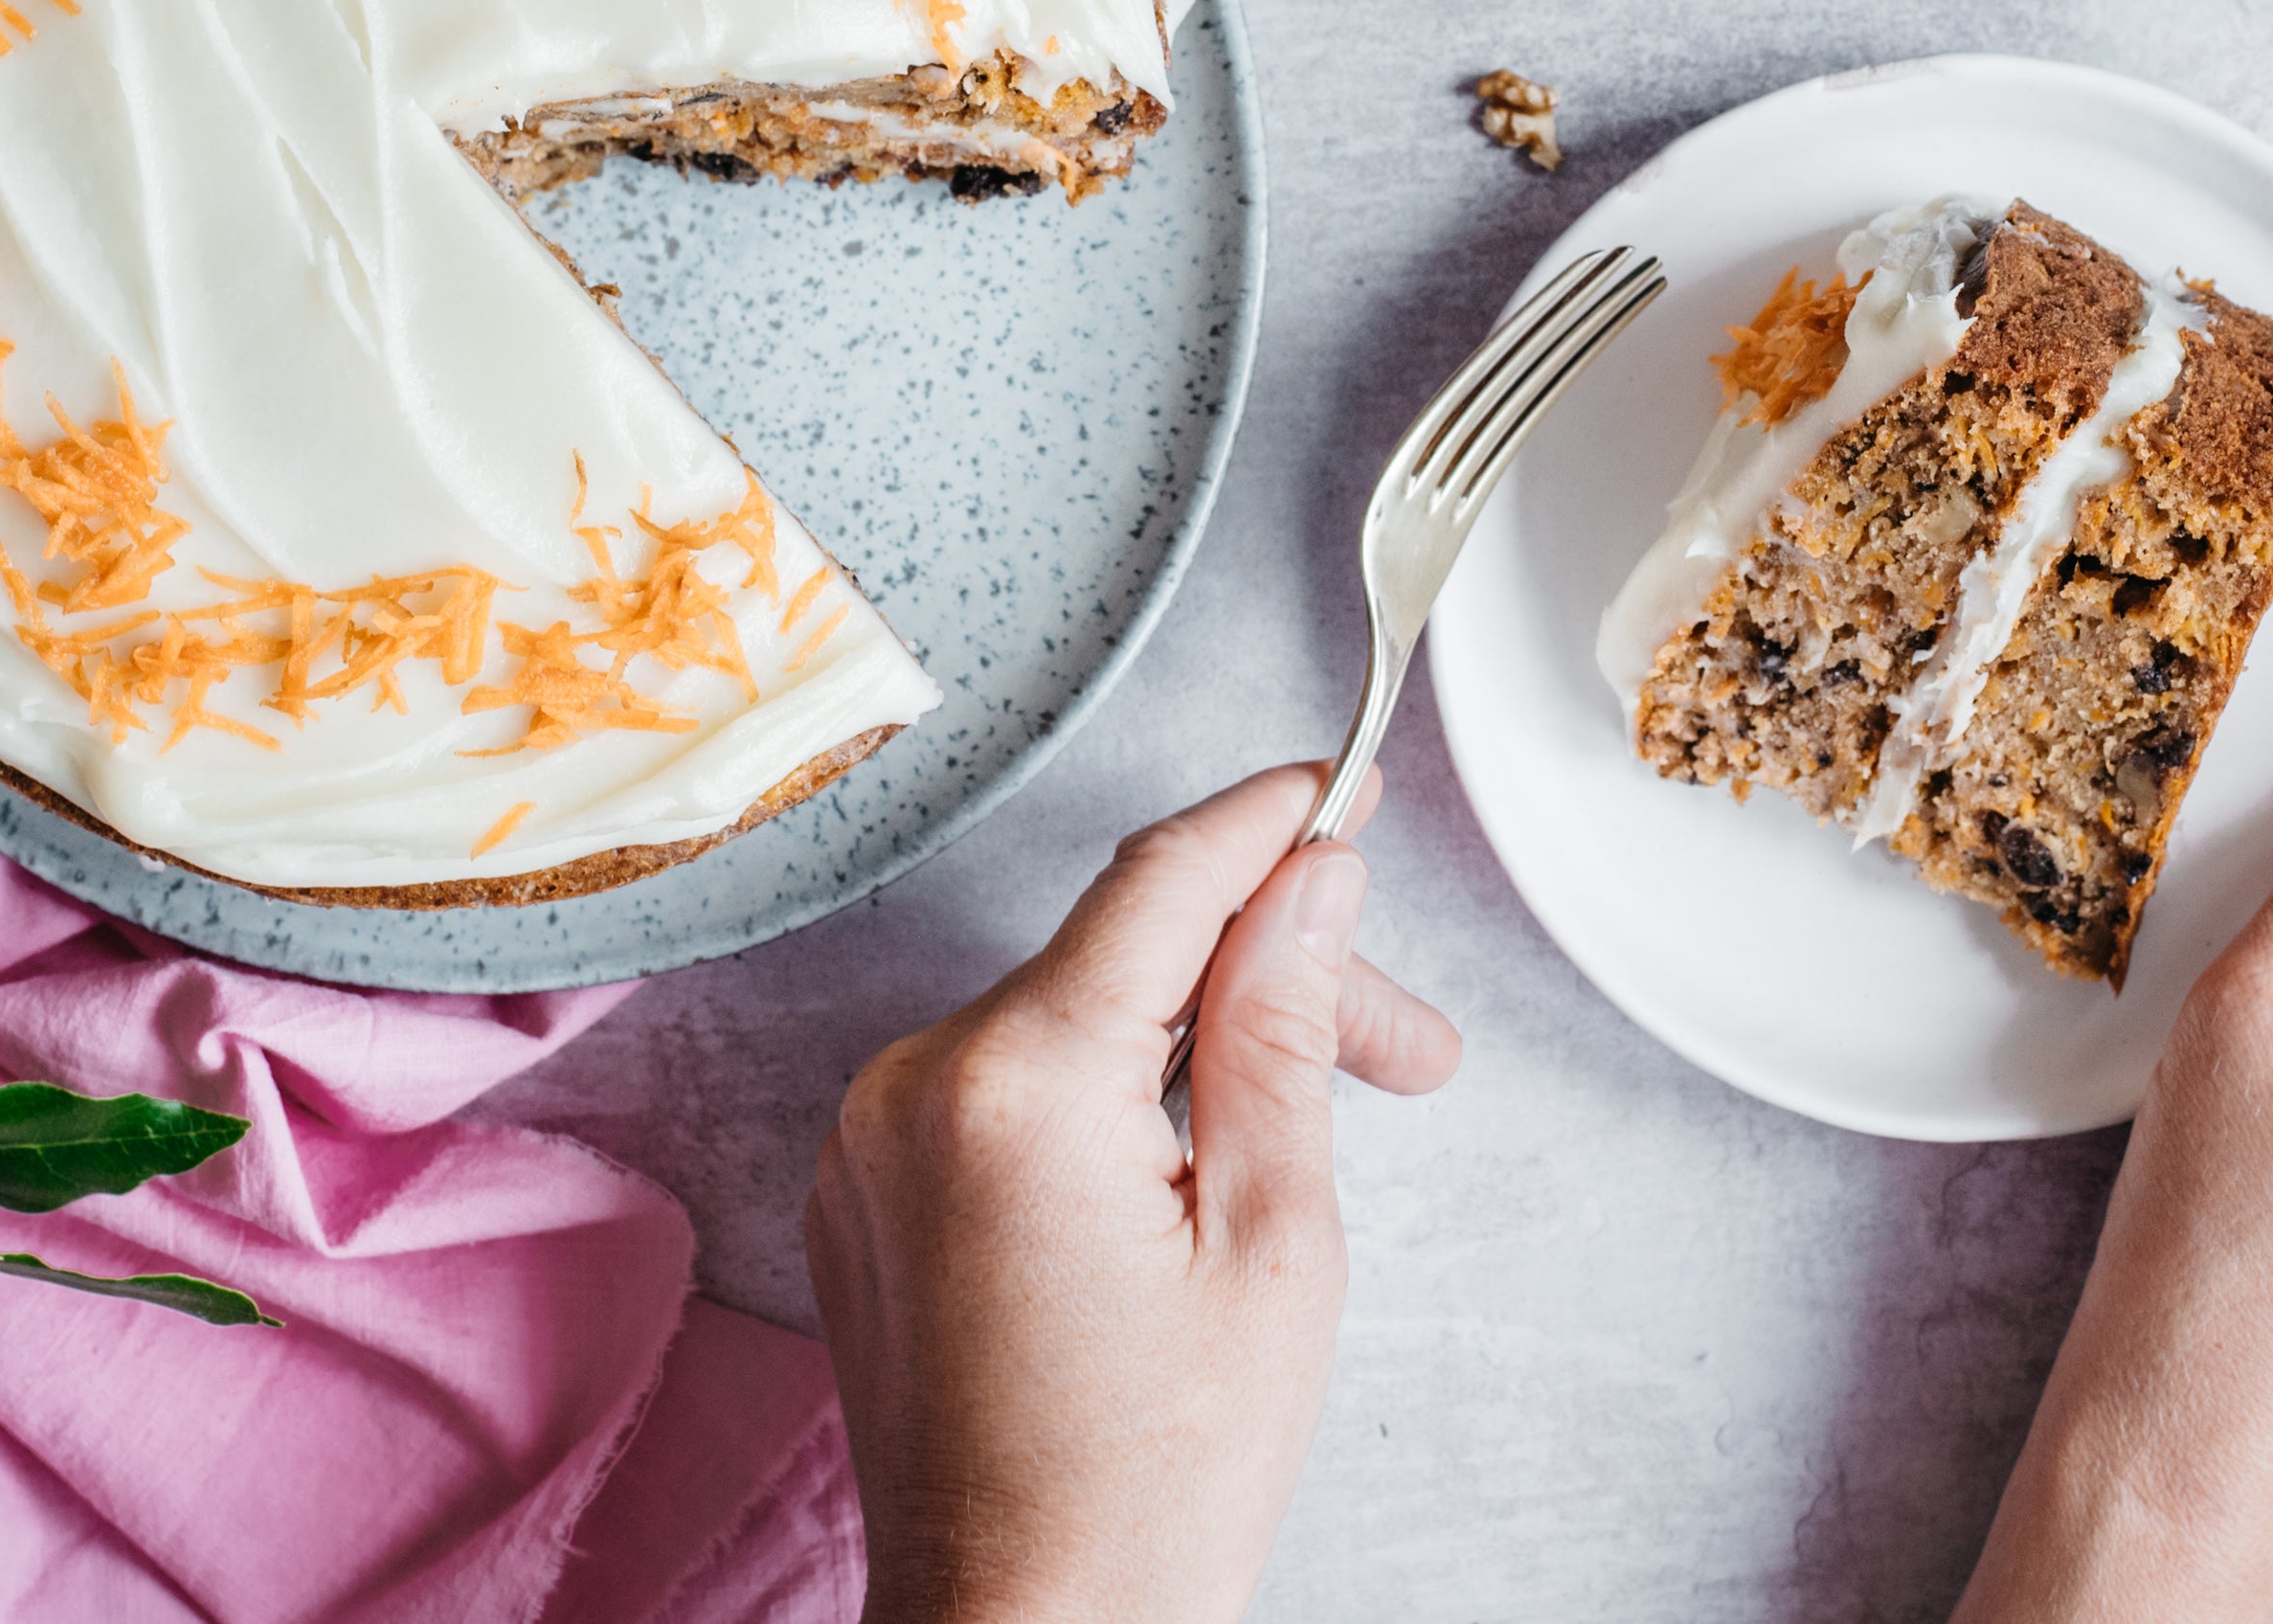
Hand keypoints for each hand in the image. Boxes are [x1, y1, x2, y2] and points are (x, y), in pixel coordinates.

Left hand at [806, 763, 1462, 1623]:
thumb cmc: (1154, 1482)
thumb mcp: (1275, 1240)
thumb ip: (1280, 1030)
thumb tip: (1305, 882)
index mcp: (1016, 1083)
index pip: (1162, 882)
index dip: (1269, 822)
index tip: (1347, 790)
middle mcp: (912, 1083)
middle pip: (1125, 958)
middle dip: (1274, 982)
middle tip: (1409, 1053)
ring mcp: (870, 1139)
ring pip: (1067, 1021)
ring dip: (1194, 1048)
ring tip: (1310, 1137)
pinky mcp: (863, 1193)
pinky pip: (1001, 1088)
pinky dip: (1102, 1100)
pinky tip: (1190, 1174)